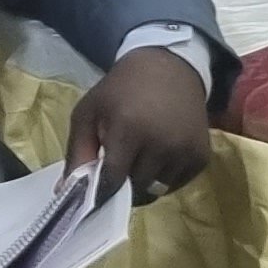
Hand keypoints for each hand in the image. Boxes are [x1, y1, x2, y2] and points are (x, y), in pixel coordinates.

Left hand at [68, 45, 212, 205]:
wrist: (168, 70)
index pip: (112, 179)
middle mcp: (162, 144)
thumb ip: (77, 152)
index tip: (90, 197)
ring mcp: (185, 152)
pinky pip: (177, 183)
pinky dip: (163, 179)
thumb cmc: (120, 91)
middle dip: (121, 186)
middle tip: (114, 171)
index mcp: (129, 130)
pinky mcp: (202, 157)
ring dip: (142, 184)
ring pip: (158, 189)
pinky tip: (155, 158)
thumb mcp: (88, 113)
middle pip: (135, 188)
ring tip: (135, 161)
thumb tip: (66, 192)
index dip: (100, 193)